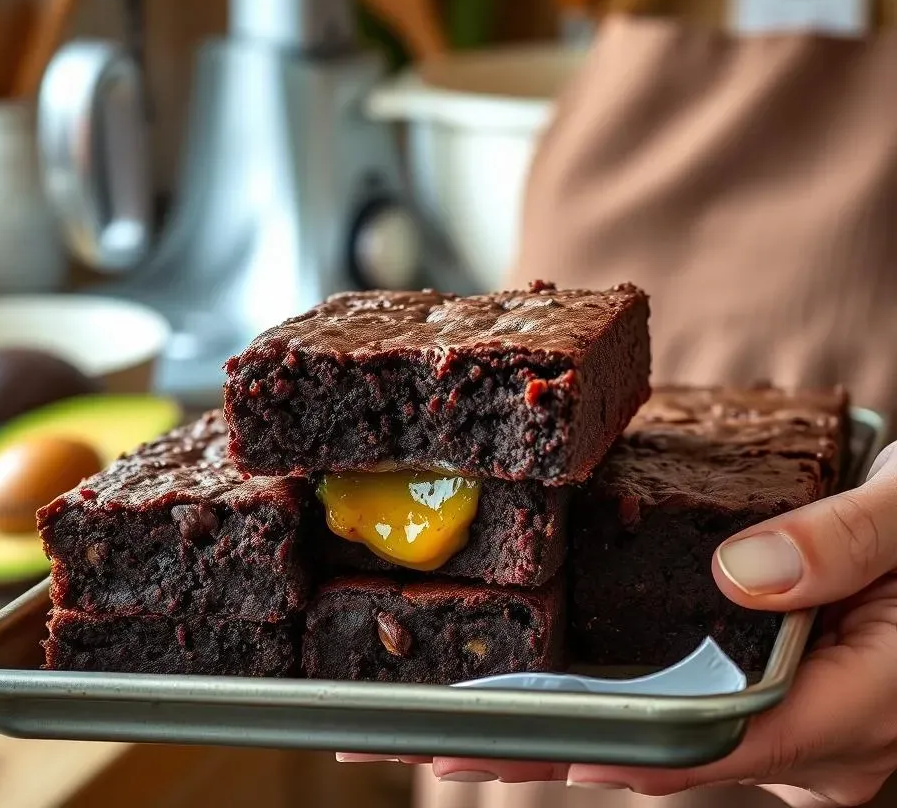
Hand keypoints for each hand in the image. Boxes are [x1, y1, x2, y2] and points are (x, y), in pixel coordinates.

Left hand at [339, 441, 896, 804]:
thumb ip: (841, 545)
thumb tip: (741, 577)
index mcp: (858, 711)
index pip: (711, 743)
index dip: (606, 746)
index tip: (509, 744)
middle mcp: (823, 742)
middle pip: (669, 752)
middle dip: (556, 748)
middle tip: (444, 741)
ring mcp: (800, 728)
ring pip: (672, 740)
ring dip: (576, 731)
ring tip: (471, 723)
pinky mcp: (783, 701)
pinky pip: (689, 712)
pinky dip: (619, 705)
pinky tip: (554, 694)